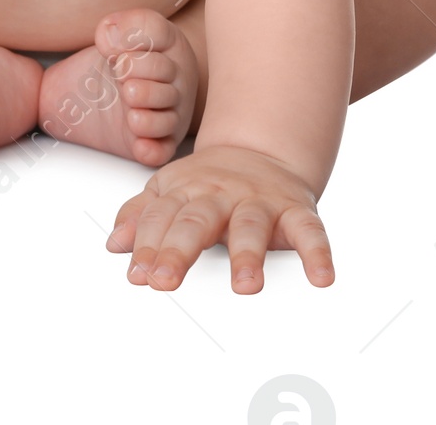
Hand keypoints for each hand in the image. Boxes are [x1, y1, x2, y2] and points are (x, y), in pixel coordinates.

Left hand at [104, 144, 333, 293]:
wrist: (261, 148)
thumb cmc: (209, 182)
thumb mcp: (169, 190)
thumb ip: (142, 216)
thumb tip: (114, 244)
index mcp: (186, 192)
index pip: (162, 218)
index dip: (148, 244)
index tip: (137, 274)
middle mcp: (221, 195)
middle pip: (197, 221)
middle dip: (179, 250)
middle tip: (164, 281)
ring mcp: (259, 202)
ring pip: (251, 226)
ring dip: (247, 255)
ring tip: (245, 286)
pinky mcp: (295, 210)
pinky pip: (309, 231)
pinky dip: (317, 254)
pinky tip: (321, 278)